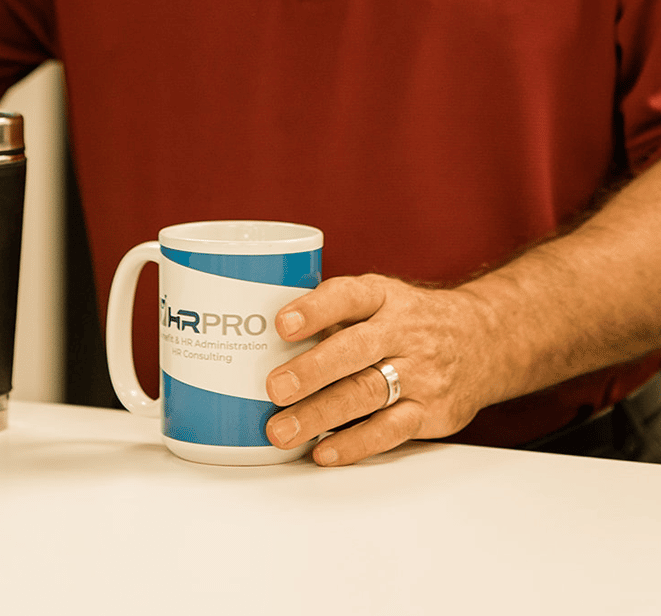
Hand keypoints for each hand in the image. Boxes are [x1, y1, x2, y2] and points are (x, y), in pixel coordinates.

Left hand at [264, 274, 498, 465]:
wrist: (485, 340)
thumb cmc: (409, 320)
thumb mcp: (378, 300)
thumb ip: (331, 316)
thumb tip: (262, 340)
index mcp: (383, 297)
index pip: (348, 296)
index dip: (314, 309)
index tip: (281, 323)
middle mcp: (404, 332)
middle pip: (356, 350)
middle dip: (313, 370)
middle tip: (274, 388)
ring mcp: (421, 373)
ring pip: (367, 394)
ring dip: (320, 415)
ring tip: (281, 430)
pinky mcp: (433, 412)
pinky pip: (391, 430)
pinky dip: (354, 444)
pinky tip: (323, 451)